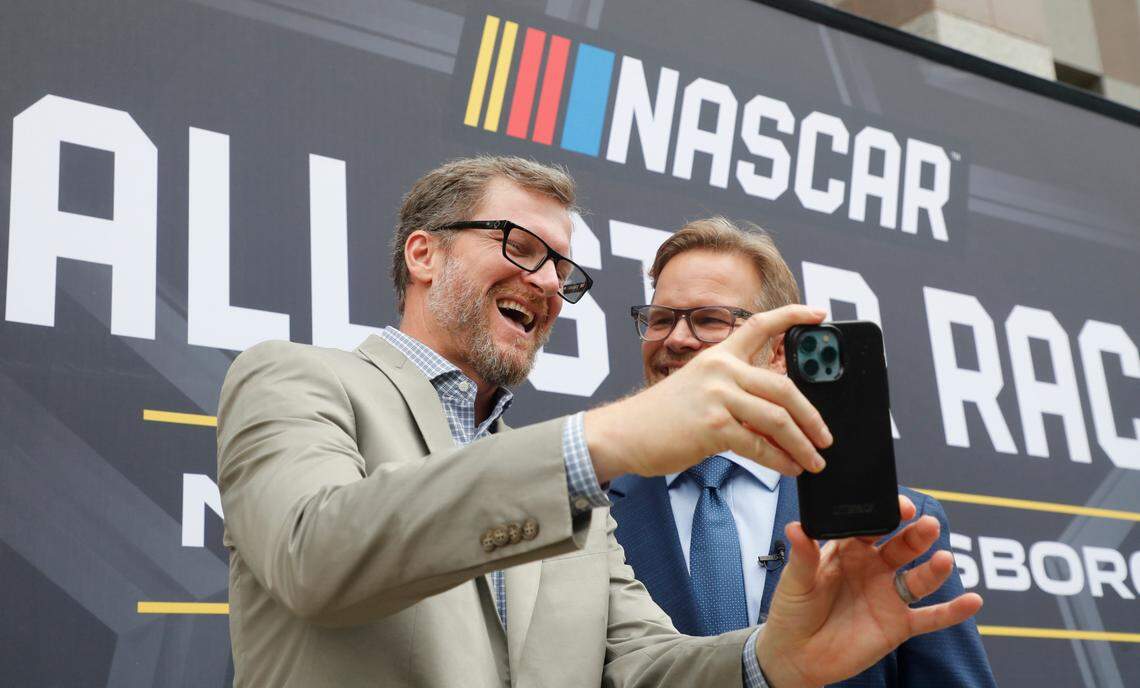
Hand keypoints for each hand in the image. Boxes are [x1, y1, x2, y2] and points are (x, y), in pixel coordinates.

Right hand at [584, 304, 831, 482]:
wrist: (625, 433)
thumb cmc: (661, 417)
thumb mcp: (699, 389)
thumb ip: (735, 393)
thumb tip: (778, 417)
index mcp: (718, 355)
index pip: (760, 325)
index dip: (792, 316)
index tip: (818, 313)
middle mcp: (720, 370)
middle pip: (784, 386)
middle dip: (812, 416)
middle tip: (825, 435)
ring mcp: (718, 396)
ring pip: (778, 418)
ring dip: (802, 444)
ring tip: (814, 460)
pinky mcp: (714, 426)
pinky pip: (759, 445)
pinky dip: (780, 460)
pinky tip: (789, 468)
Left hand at [755, 496, 983, 687]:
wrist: (795, 656)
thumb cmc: (792, 612)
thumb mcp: (795, 581)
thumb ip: (802, 557)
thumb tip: (796, 527)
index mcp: (848, 550)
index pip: (872, 527)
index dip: (886, 515)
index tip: (899, 506)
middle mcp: (873, 568)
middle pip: (901, 547)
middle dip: (916, 535)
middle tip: (927, 523)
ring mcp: (888, 595)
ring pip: (919, 578)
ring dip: (935, 568)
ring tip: (945, 559)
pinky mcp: (898, 625)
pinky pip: (930, 617)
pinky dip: (953, 611)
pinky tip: (973, 601)